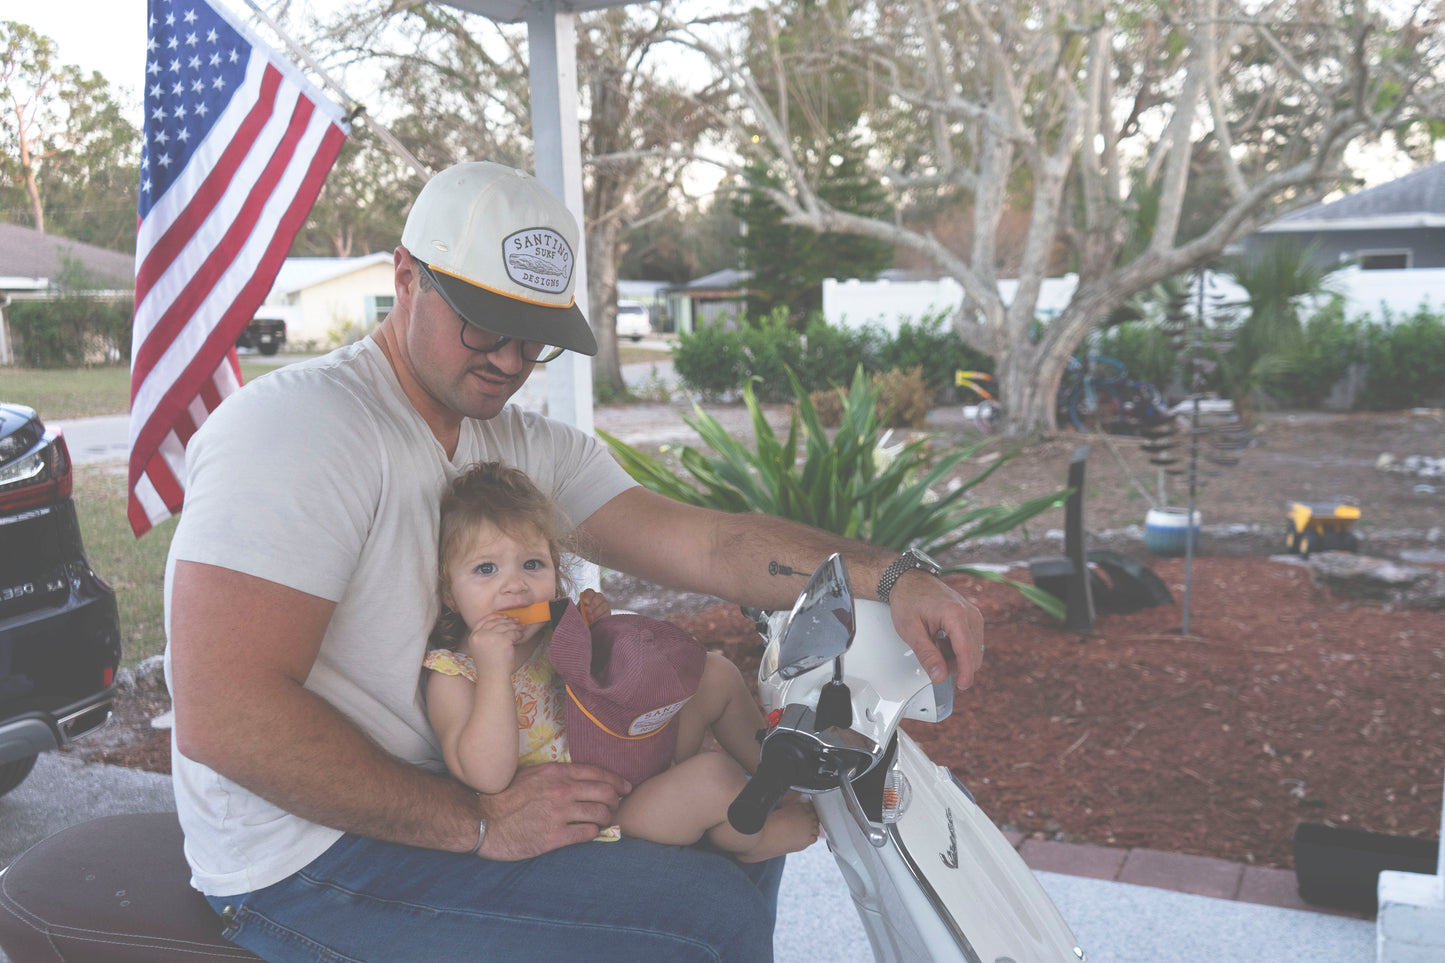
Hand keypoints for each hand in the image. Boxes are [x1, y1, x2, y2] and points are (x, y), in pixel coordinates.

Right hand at [466, 613, 523, 663]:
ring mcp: (491, 637)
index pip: (483, 621)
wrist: (493, 676)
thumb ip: (485, 636)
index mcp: (473, 637)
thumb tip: (499, 623)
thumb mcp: (481, 648)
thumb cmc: (490, 665)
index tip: (503, 616)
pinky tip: (521, 635)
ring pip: (506, 626)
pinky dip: (519, 634)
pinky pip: (513, 633)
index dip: (494, 616)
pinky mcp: (503, 640)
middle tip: (516, 620)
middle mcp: (480, 635)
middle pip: (496, 622)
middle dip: (507, 620)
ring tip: (521, 628)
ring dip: (515, 627)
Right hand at [475, 763, 630, 859]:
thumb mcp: (531, 775)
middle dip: (615, 800)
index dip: (616, 780)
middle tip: (615, 806)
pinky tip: (590, 833)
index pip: (597, 772)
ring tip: (602, 821)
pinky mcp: (554, 837)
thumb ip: (555, 775)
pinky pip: (586, 834)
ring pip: (600, 813)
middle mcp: (561, 790)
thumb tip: (576, 779)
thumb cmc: (503, 797)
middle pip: (604, 792)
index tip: (625, 787)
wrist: (482, 820)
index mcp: (556, 772)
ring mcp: (559, 814)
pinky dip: (593, 833)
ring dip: (606, 818)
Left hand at [577, 588, 611, 623]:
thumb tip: (576, 608)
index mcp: (589, 595)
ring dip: (596, 613)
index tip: (585, 602)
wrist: (585, 624)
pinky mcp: (608, 612)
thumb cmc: (580, 616)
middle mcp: (598, 597)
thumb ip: (577, 608)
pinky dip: (600, 618)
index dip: (588, 596)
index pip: (589, 592)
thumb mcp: (577, 611)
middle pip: (598, 597)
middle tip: (587, 612)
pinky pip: (606, 614)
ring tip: (590, 619)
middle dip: (593, 605)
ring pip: (603, 606)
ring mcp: (605, 604)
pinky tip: (595, 622)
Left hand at [887, 569, 984, 691]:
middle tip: (934, 662)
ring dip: (956, 656)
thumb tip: (939, 676)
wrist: (909, 581)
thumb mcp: (911, 632)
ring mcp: (973, 614)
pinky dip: (957, 648)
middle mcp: (969, 613)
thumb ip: (927, 656)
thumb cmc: (908, 600)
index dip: (965, 672)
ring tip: (934, 646)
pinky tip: (941, 642)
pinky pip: (972, 640)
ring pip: (974, 648)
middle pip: (972, 652)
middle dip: (956, 664)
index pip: (966, 651)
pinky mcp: (972, 616)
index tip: (963, 685)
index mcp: (955, 615)